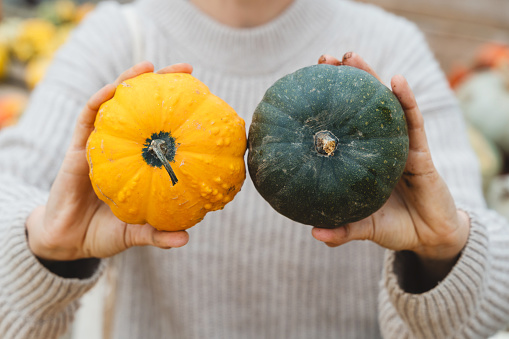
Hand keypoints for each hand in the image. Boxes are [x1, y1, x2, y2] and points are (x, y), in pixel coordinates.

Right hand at [26, 61, 192, 260]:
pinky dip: (100, 100)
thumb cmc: (104, 233)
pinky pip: (87, 118)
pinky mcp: (77, 147)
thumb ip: (157, 234)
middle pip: (142, 110)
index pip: (161, 130)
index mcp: (138, 165)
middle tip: (185, 69)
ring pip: (114, 106)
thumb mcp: (136, 232)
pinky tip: (115, 88)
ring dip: (129, 81)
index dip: (179, 113)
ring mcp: (100, 145)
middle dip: (161, 85)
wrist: (68, 241)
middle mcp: (121, 149)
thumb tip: (186, 239)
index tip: (202, 99)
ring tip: (149, 65)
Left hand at [313, 53, 469, 276]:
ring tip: (353, 57)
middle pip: (360, 107)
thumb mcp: (364, 227)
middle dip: (345, 80)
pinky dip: (406, 100)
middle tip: (325, 60)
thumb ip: (342, 229)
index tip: (306, 87)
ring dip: (371, 78)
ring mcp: (400, 145)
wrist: (429, 237)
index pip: (342, 126)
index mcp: (362, 160)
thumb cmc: (395, 226)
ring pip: (385, 106)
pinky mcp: (421, 151)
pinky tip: (397, 81)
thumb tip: (314, 232)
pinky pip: (413, 121)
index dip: (327, 106)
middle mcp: (379, 147)